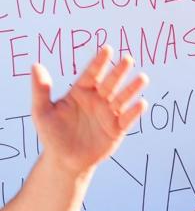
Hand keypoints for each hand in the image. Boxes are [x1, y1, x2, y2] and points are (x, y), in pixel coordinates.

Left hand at [33, 46, 147, 177]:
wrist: (65, 161)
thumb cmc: (52, 135)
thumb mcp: (41, 111)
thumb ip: (41, 89)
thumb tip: (36, 65)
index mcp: (80, 93)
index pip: (91, 74)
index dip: (99, 62)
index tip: (107, 49)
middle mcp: (97, 101)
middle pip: (110, 83)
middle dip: (119, 71)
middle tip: (128, 58)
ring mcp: (108, 114)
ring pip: (122, 98)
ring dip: (132, 88)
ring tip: (142, 77)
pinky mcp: (116, 130)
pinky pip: (127, 119)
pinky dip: (134, 112)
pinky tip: (141, 103)